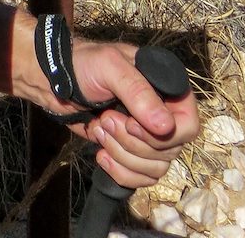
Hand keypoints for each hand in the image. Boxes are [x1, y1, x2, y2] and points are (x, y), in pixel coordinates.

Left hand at [65, 36, 198, 189]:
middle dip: (132, 142)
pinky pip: (140, 179)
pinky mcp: (131, 153)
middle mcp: (163, 113)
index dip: (163, 135)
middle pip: (169, 151)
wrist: (56, 81)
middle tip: (105, 119)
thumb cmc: (84, 65)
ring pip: (155, 168)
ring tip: (99, 130)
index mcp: (166, 88)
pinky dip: (120, 171)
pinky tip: (101, 154)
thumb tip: (166, 126)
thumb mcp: (110, 67)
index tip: (131, 124)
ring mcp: (147, 136)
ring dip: (123, 155)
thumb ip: (138, 93)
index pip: (188, 126)